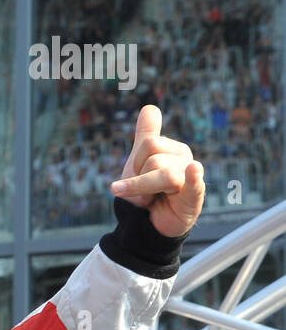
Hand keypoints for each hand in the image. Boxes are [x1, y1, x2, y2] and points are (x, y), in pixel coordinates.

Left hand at [110, 105, 204, 237]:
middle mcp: (186, 160)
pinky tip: (194, 170)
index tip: (137, 176)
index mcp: (175, 149)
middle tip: (145, 191)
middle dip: (139, 179)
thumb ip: (146, 134)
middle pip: (153, 159)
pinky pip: (194, 185)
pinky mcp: (195, 198)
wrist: (148, 222)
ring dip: (145, 191)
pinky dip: (192, 178)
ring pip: (162, 174)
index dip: (135, 164)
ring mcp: (193, 179)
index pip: (148, 143)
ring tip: (151, 199)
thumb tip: (150, 107)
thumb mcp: (140, 160)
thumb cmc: (147, 190)